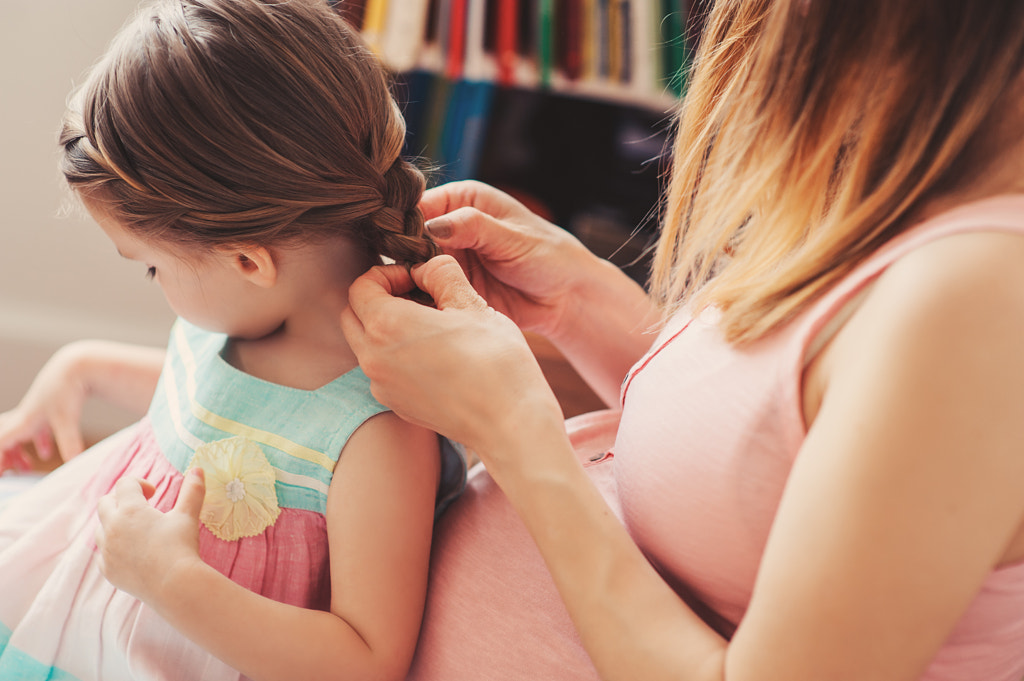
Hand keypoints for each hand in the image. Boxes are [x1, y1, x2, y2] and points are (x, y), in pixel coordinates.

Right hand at [0, 343, 90, 472]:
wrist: (76, 365)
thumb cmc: (68, 390)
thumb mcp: (68, 419)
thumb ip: (69, 442)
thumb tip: (73, 462)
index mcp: (24, 421)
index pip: (1, 443)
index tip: (3, 475)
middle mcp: (25, 416)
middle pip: (4, 437)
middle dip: (3, 454)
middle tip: (8, 471)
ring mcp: (35, 411)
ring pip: (18, 433)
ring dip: (18, 451)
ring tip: (26, 468)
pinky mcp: (48, 408)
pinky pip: (36, 428)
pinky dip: (37, 442)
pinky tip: (46, 454)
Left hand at [95, 468, 205, 603]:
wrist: (174, 585)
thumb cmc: (181, 547)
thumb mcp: (187, 516)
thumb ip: (192, 490)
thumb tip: (198, 469)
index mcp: (130, 510)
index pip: (125, 484)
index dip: (139, 483)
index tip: (153, 493)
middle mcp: (112, 527)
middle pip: (105, 503)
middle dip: (120, 500)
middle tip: (141, 507)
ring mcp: (107, 550)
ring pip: (100, 528)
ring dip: (114, 524)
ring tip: (136, 530)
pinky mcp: (107, 570)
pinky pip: (103, 553)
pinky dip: (114, 549)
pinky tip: (131, 553)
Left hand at [342, 256, 563, 455]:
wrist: (509, 422)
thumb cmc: (495, 361)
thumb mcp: (472, 304)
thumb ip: (442, 274)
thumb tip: (426, 266)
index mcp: (387, 326)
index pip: (361, 286)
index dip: (387, 273)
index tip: (416, 276)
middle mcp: (374, 358)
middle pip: (353, 315)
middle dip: (378, 298)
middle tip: (417, 295)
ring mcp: (382, 386)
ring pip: (365, 344)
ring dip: (385, 327)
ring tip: (429, 325)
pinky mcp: (396, 405)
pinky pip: (382, 370)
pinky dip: (396, 355)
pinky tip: (434, 354)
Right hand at [419, 180, 600, 341]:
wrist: (565, 297)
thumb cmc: (548, 256)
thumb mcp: (512, 237)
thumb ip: (473, 227)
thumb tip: (432, 225)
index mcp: (462, 200)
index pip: (420, 206)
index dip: (407, 224)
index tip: (404, 245)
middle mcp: (450, 227)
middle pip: (410, 238)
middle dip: (406, 255)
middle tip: (412, 274)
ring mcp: (448, 259)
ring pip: (412, 267)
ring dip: (410, 280)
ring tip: (414, 292)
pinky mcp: (450, 288)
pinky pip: (425, 292)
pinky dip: (421, 299)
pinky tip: (422, 306)